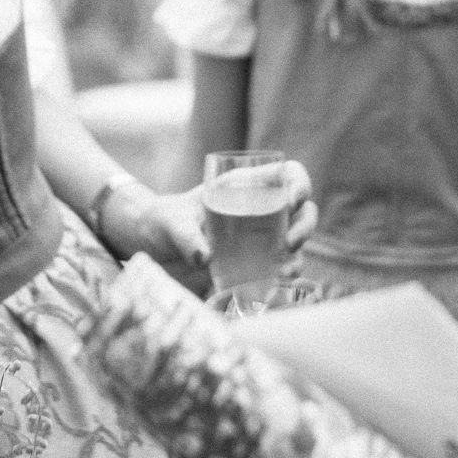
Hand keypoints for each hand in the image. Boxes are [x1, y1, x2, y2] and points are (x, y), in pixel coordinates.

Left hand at [99, 162, 318, 296]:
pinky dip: (286, 276)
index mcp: (245, 186)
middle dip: (305, 224)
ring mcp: (259, 238)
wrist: (152, 250)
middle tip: (290, 242)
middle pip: (300, 210)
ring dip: (299, 254)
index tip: (293, 198)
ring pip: (295, 240)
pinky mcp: (253, 264)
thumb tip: (204, 256)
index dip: (298, 182)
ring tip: (287, 271)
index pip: (286, 174)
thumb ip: (185, 236)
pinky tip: (281, 283)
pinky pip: (280, 267)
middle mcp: (259, 210)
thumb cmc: (163, 222)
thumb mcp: (171, 223)